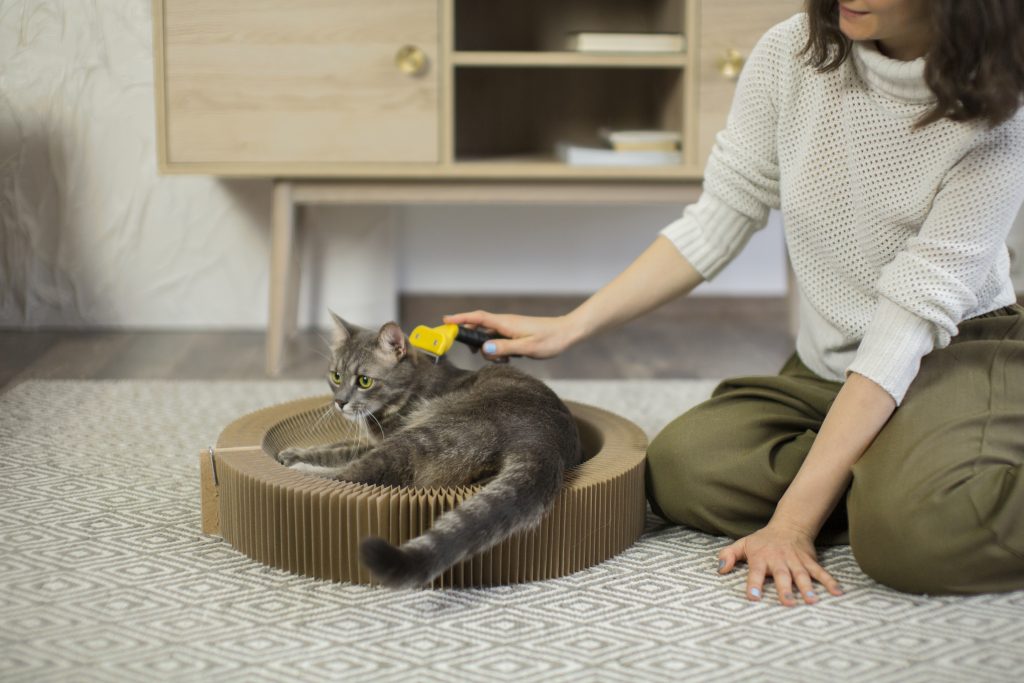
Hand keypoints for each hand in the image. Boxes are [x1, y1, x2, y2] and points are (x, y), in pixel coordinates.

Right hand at [443, 310, 577, 360]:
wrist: (568, 333)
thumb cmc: (550, 339)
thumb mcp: (528, 347)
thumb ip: (505, 348)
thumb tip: (484, 349)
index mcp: (506, 323)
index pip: (478, 318)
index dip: (460, 318)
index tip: (445, 320)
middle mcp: (505, 323)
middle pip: (479, 327)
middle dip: (470, 337)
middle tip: (467, 350)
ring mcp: (510, 328)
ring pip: (489, 336)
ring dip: (487, 348)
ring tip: (502, 360)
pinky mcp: (515, 333)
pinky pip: (498, 340)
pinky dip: (496, 349)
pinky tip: (507, 358)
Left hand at [718, 522, 842, 605]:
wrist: (789, 525)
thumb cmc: (763, 541)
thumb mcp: (742, 544)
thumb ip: (728, 556)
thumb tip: (720, 570)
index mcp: (760, 557)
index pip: (755, 572)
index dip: (753, 584)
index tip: (753, 597)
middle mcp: (779, 560)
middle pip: (782, 575)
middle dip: (785, 589)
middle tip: (788, 604)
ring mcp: (796, 561)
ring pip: (802, 575)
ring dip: (807, 587)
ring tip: (813, 601)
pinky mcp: (809, 561)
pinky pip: (820, 572)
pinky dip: (830, 581)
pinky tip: (838, 593)